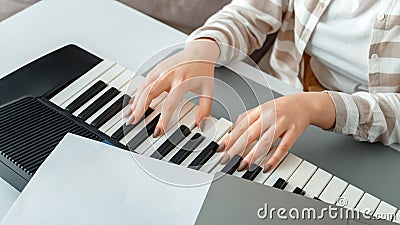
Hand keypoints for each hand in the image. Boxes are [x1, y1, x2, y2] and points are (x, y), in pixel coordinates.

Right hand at [126, 38, 219, 136]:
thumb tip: (201, 125)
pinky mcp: (157, 68)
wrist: (200, 51)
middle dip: (139, 109)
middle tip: (133, 122)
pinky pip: (144, 82)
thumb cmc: (203, 70)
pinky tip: (133, 103)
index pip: (169, 104)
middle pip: (150, 94)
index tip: (158, 132)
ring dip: (135, 102)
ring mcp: (161, 70)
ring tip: (130, 115)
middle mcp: (169, 75)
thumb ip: (205, 109)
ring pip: (144, 87)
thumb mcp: (208, 90)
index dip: (162, 120)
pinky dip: (137, 93)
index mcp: (182, 82)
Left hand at [218, 92, 335, 171]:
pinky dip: (274, 158)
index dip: (230, 137)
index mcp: (260, 110)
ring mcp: (282, 124)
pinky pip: (283, 147)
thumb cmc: (281, 108)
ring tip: (243, 165)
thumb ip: (246, 119)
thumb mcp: (262, 109)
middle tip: (227, 159)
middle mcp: (270, 116)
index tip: (221, 148)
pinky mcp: (293, 132)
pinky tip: (266, 166)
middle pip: (251, 133)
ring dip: (253, 155)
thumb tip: (230, 132)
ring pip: (265, 141)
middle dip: (237, 147)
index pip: (242, 125)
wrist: (304, 104)